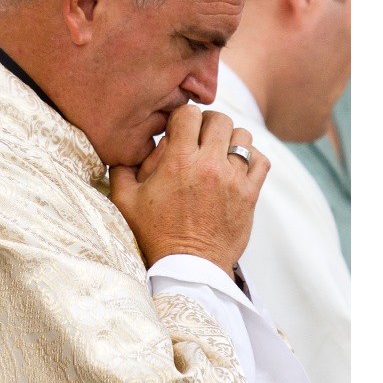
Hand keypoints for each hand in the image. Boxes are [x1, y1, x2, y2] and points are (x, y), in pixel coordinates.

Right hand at [109, 105, 269, 276]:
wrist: (188, 269)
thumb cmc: (154, 234)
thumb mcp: (126, 201)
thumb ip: (122, 168)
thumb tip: (127, 147)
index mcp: (179, 161)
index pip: (189, 114)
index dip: (182, 118)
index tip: (177, 130)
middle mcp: (210, 165)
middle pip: (220, 119)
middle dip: (207, 124)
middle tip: (198, 138)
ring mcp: (234, 180)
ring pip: (243, 137)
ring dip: (230, 140)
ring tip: (218, 153)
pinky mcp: (250, 195)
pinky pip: (261, 161)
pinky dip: (251, 159)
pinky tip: (236, 168)